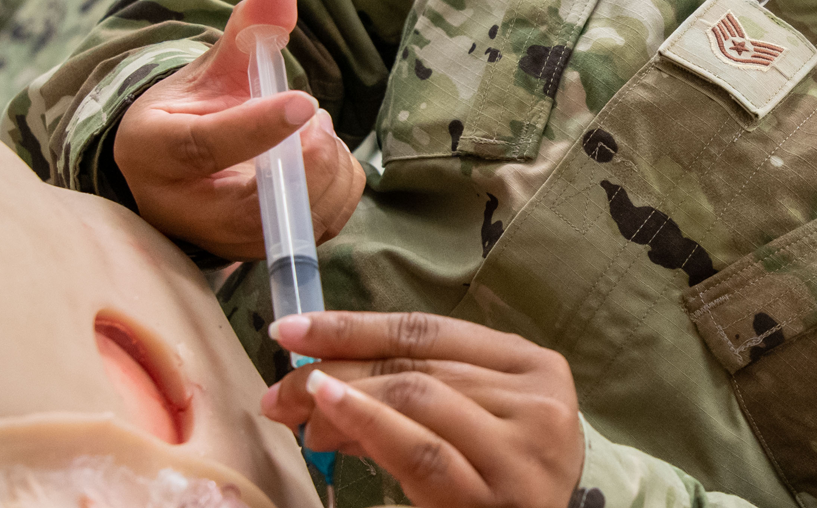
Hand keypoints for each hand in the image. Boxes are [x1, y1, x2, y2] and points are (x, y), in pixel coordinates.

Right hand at [111, 0, 364, 259]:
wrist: (179, 173)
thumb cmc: (191, 112)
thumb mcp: (211, 68)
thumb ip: (249, 32)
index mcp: (155, 150)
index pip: (206, 145)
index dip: (257, 127)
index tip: (303, 101)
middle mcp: (184, 208)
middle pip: (257, 199)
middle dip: (308, 153)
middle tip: (313, 113)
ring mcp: (225, 240)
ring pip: (296, 217)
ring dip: (327, 165)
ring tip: (311, 131)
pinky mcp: (263, 251)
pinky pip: (321, 225)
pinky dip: (339, 185)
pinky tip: (321, 157)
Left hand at [261, 311, 583, 507]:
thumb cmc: (500, 482)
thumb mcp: (464, 426)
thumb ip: (407, 399)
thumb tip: (317, 384)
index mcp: (531, 365)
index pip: (426, 331)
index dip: (353, 325)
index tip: (291, 329)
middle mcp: (537, 399)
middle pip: (414, 364)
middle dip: (335, 368)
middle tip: (280, 388)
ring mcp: (522, 448)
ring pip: (414, 397)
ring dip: (341, 400)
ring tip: (297, 416)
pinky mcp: (500, 494)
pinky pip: (422, 451)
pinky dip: (368, 423)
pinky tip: (329, 413)